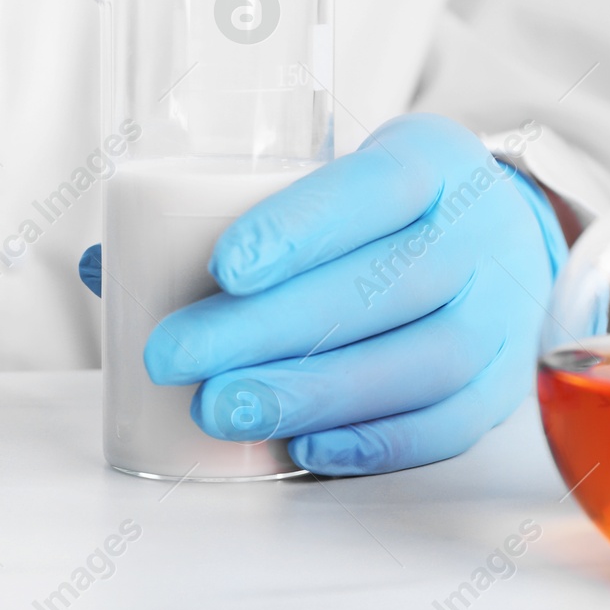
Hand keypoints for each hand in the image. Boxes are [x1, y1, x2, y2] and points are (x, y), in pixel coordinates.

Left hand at [79, 114, 565, 474]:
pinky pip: (450, 423)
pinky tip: (304, 447)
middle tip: (176, 356)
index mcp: (431, 161)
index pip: (374, 187)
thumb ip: (222, 213)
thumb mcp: (326, 179)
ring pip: (421, 360)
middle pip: (385, 284)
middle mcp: (479, 233)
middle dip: (270, 328)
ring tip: (221, 410)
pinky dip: (376, 441)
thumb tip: (107, 267)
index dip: (300, 227)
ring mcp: (502, 315)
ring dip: (313, 390)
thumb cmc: (382, 214)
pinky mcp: (502, 386)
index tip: (223, 269)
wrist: (502, 240)